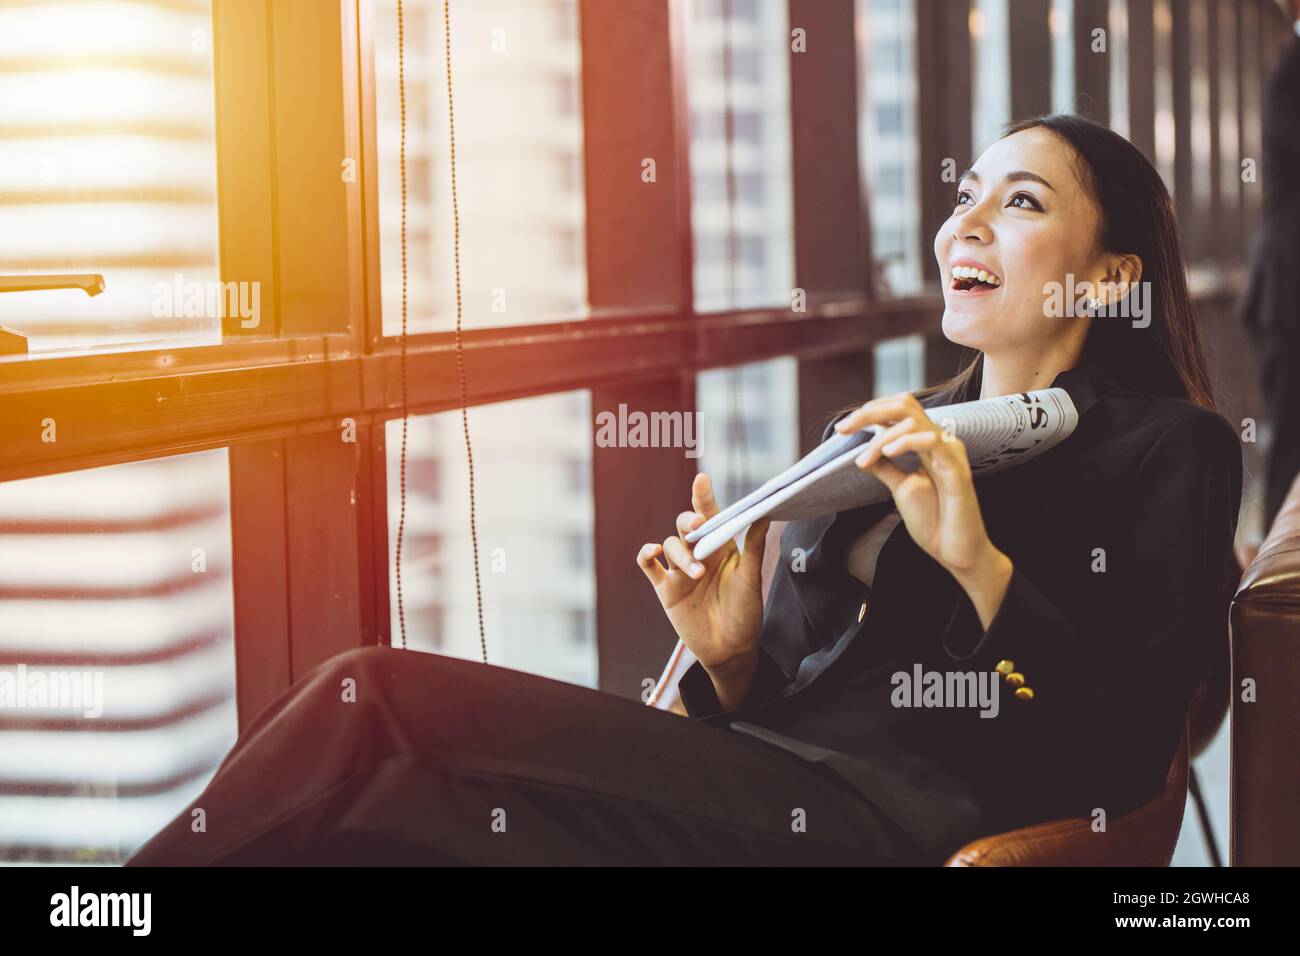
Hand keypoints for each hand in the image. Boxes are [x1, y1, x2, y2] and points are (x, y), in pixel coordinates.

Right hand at [636, 473, 769, 675]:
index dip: (704, 497)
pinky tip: (653, 552)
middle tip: (700, 527)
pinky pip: (648, 565)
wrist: (730, 649)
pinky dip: (646, 554)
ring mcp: (680, 571)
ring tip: (696, 573)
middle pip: (685, 525)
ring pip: (670, 545)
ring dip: (681, 554)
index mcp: (722, 547)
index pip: (711, 516)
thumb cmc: (745, 614)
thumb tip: (763, 514)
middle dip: (690, 522)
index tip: (702, 479)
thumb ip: (754, 548)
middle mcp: (699, 554)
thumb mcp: (751, 579)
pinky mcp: (665, 589)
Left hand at [835, 392, 1012, 626]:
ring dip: (881, 438)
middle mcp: (941, 442)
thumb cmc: (934, 521)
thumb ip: (886, 467)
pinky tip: (888, 453)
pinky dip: (905, 442)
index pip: (898, 411)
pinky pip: (932, 441)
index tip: (842, 429)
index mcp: (928, 443)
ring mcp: (951, 453)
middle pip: (905, 404)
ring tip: (865, 460)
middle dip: (869, 411)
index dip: (869, 413)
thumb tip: (862, 453)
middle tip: (844, 428)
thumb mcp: (902, 488)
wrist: (955, 552)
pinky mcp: (957, 470)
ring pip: (913, 421)